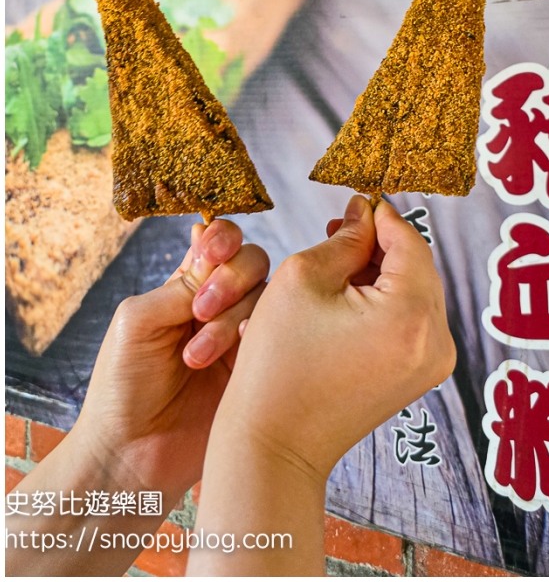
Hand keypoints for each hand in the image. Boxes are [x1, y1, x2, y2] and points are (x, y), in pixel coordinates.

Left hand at [69, 219, 267, 504]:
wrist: (133, 455)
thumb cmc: (122, 388)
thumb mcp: (138, 321)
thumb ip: (181, 284)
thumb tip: (216, 247)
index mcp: (185, 289)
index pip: (219, 244)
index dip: (223, 239)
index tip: (211, 253)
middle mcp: (220, 307)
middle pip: (253, 263)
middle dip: (232, 279)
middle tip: (200, 312)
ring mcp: (244, 337)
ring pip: (268, 299)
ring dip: (231, 321)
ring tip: (196, 359)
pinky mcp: (261, 366)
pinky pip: (280, 335)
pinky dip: (259, 337)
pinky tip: (232, 360)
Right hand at [205, 195, 454, 479]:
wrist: (275, 444)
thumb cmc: (278, 362)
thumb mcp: (303, 280)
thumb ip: (346, 239)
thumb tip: (368, 214)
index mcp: (411, 313)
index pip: (409, 241)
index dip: (381, 216)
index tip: (356, 201)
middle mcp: (437, 340)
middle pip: (419, 267)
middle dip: (383, 245)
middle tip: (342, 230)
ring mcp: (436, 362)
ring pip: (418, 293)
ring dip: (386, 273)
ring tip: (340, 265)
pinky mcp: (423, 376)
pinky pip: (414, 322)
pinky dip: (389, 303)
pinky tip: (352, 299)